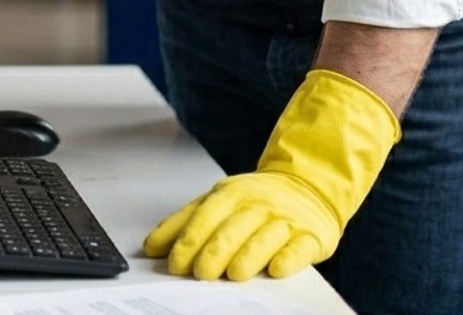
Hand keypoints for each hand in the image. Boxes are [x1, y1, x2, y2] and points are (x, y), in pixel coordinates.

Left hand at [143, 69, 399, 280]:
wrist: (308, 187)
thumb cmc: (257, 201)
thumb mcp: (219, 202)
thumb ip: (186, 222)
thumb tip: (151, 247)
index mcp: (231, 193)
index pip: (205, 216)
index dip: (189, 240)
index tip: (174, 263)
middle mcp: (258, 204)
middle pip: (232, 228)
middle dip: (214, 251)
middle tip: (200, 274)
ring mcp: (286, 219)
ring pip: (264, 238)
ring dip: (248, 256)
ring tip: (234, 274)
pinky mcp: (311, 236)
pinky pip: (299, 248)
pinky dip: (288, 259)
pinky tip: (276, 269)